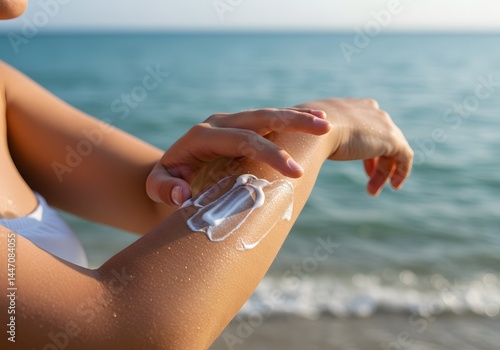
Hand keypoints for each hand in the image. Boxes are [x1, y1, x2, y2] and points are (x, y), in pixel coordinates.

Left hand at [146, 108, 331, 206]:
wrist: (172, 168)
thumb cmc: (168, 181)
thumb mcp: (157, 187)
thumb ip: (163, 190)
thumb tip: (182, 196)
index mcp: (202, 135)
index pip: (241, 139)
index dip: (269, 153)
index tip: (295, 172)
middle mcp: (220, 123)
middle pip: (260, 118)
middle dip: (292, 125)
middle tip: (324, 133)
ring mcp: (233, 122)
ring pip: (268, 114)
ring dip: (297, 118)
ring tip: (325, 124)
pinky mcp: (243, 127)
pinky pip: (271, 120)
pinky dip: (294, 120)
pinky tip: (318, 122)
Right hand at [296, 98, 413, 195]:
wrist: (312, 131)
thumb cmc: (301, 132)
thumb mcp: (305, 132)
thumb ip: (310, 138)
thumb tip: (298, 149)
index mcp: (351, 106)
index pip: (364, 126)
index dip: (362, 146)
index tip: (358, 163)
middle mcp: (369, 109)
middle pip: (379, 137)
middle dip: (374, 160)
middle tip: (368, 180)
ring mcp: (382, 123)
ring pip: (391, 149)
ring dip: (383, 172)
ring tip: (373, 191)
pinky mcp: (391, 138)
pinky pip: (404, 157)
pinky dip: (401, 171)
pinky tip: (394, 186)